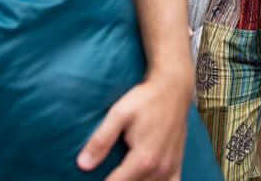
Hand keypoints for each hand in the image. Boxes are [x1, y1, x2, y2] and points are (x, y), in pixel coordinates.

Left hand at [77, 75, 191, 180]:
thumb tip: (83, 164)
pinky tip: (146, 179)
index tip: (90, 180)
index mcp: (143, 158)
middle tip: (107, 174)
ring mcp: (171, 168)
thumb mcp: (119, 114)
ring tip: (122, 174)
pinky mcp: (177, 164)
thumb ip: (101, 140)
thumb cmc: (145, 99)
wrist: (173, 89)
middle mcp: (159, 168)